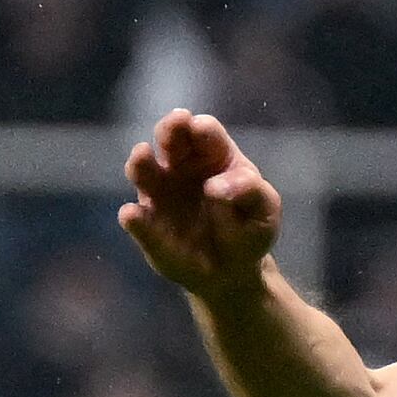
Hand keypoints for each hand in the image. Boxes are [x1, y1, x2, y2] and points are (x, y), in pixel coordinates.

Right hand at [117, 109, 280, 298]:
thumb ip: (250, 192)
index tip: (200, 129)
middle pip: (170, 137)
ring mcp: (159, 193)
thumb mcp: (264, 210)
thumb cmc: (249, 229)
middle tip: (173, 125)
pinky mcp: (147, 225)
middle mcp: (180, 166)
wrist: (232, 270)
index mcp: (214, 156)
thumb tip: (216, 186)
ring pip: (142, 169)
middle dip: (169, 129)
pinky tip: (132, 215)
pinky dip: (133, 217)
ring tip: (142, 156)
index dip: (202, 128)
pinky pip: (136, 219)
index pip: (205, 131)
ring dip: (140, 162)